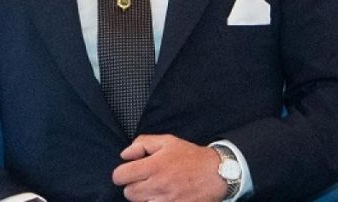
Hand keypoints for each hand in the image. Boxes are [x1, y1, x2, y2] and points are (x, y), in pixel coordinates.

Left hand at [112, 134, 227, 201]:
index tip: (128, 172)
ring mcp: (166, 200)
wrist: (216, 173)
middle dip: (132, 186)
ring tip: (155, 189)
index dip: (121, 174)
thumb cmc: (191, 156)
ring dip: (143, 197)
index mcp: (154, 166)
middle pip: (128, 193)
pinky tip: (161, 197)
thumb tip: (124, 155)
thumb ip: (143, 143)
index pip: (120, 176)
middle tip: (144, 180)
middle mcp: (158, 185)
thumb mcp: (167, 141)